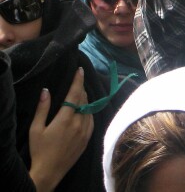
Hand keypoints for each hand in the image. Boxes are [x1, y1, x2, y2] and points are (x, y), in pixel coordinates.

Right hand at [28, 68, 93, 191]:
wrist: (50, 171)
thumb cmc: (40, 150)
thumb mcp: (36, 129)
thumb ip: (42, 108)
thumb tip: (46, 90)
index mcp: (66, 119)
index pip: (75, 94)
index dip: (78, 81)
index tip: (80, 70)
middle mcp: (79, 123)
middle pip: (84, 100)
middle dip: (81, 88)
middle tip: (78, 80)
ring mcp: (86, 131)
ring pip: (90, 109)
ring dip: (86, 99)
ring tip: (80, 93)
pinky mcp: (88, 138)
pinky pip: (92, 119)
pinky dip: (89, 111)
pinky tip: (84, 109)